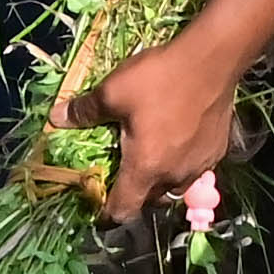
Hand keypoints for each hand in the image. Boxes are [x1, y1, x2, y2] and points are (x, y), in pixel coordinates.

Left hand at [71, 35, 244, 221]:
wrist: (214, 59)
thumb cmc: (160, 78)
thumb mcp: (113, 91)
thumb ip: (85, 111)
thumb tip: (55, 119)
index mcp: (146, 168)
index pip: (124, 211)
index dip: (107, 213)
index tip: (97, 204)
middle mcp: (175, 176)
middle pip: (149, 201)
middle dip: (133, 194)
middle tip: (120, 172)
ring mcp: (200, 166)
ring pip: (174, 187)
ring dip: (158, 181)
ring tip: (148, 158)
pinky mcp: (217, 152)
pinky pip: (193, 170)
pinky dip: (180, 164)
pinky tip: (175, 142)